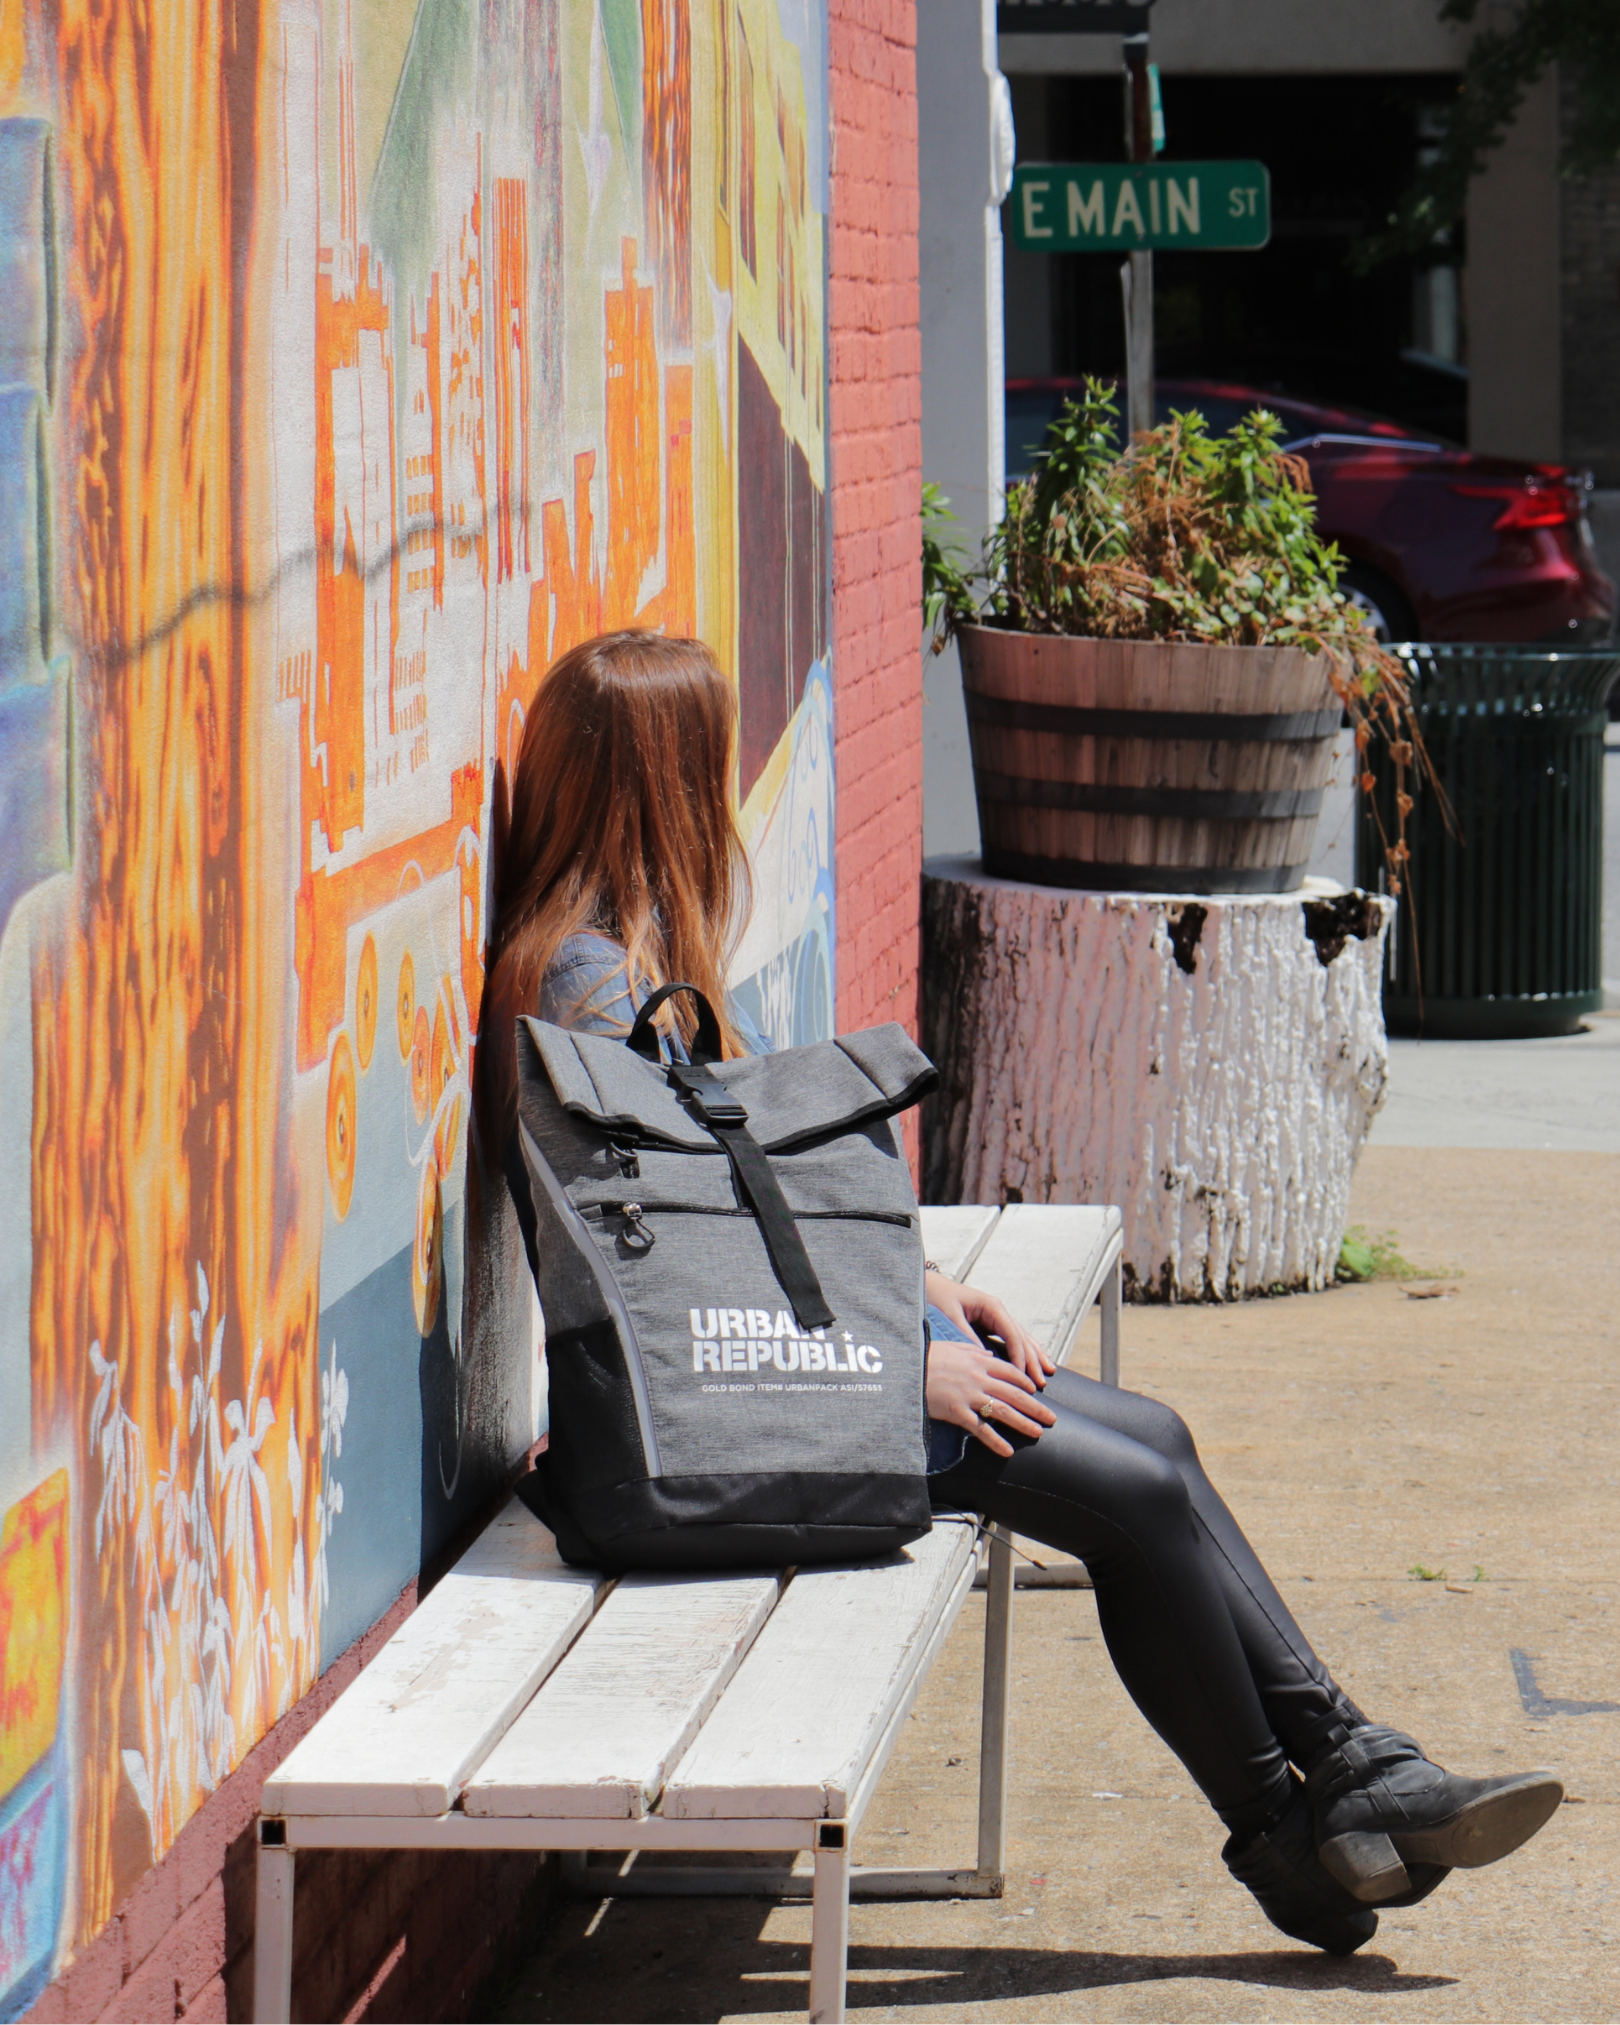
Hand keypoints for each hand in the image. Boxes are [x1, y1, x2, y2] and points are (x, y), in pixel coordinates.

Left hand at [924, 1270, 1054, 1389]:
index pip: (1012, 1335)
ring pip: (1021, 1338)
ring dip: (1034, 1355)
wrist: (928, 1285)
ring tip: (1048, 1372)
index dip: (1020, 1357)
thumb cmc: (937, 1298)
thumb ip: (967, 1336)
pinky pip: (1011, 1339)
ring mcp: (997, 1316)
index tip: (1023, 1377)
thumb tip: (984, 1358)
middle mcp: (998, 1311)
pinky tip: (1033, 1361)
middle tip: (1042, 1381)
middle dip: (1033, 1360)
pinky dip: (1023, 1350)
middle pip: (1022, 1337)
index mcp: (992, 1307)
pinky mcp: (991, 1323)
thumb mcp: (951, 1317)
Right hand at [924, 1333, 1055, 1458]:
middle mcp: (978, 1378)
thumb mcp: (953, 1346)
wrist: (905, 1368)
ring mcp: (969, 1396)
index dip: (1025, 1382)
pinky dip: (996, 1441)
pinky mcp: (957, 1412)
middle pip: (1014, 1393)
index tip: (1036, 1390)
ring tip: (1038, 1433)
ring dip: (1023, 1423)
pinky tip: (1008, 1451)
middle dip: (1035, 1406)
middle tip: (1052, 1418)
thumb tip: (989, 1353)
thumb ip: (973, 1350)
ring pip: (1003, 1411)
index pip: (1010, 1372)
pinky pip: (981, 1429)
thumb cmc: (927, 1356)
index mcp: (978, 1361)